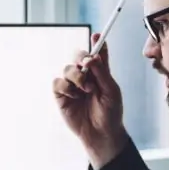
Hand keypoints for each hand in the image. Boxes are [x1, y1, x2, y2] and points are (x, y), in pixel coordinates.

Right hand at [54, 32, 128, 168]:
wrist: (101, 134)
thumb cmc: (111, 113)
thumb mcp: (111, 90)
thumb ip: (102, 72)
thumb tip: (92, 57)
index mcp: (100, 73)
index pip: (97, 53)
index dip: (96, 43)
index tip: (97, 35)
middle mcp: (85, 76)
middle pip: (78, 56)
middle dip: (82, 58)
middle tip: (87, 65)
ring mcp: (73, 86)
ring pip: (67, 68)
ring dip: (77, 77)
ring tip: (86, 90)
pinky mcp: (62, 96)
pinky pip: (57, 83)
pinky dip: (66, 87)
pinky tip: (74, 97)